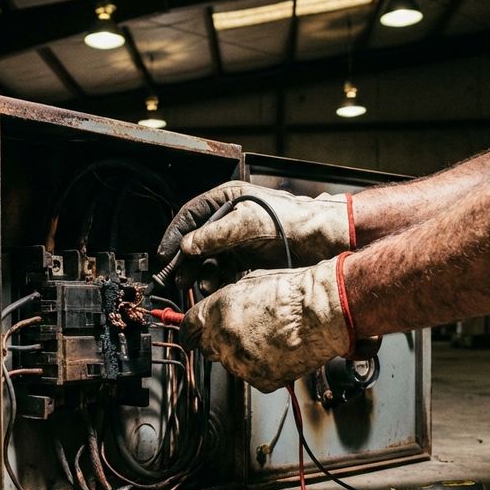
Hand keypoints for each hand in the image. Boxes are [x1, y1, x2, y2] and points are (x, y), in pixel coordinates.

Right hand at [157, 182, 353, 277]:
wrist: (324, 238)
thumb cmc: (292, 220)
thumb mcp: (249, 223)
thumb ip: (216, 234)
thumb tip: (188, 246)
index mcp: (226, 200)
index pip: (190, 216)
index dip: (175, 236)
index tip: (164, 256)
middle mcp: (229, 220)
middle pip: (197, 242)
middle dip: (187, 262)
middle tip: (178, 279)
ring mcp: (239, 241)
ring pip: (210, 260)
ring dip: (202, 274)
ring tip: (201, 286)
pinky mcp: (248, 260)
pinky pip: (225, 272)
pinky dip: (218, 282)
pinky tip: (216, 289)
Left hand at [178, 255, 353, 392]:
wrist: (321, 314)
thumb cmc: (293, 294)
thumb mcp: (250, 284)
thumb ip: (226, 302)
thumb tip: (218, 310)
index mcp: (217, 312)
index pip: (187, 329)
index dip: (188, 332)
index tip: (189, 336)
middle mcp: (223, 339)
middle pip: (208, 348)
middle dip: (219, 341)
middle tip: (244, 331)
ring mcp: (240, 363)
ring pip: (231, 364)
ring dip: (242, 354)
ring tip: (270, 338)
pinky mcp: (259, 380)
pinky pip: (253, 376)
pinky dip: (262, 368)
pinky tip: (278, 351)